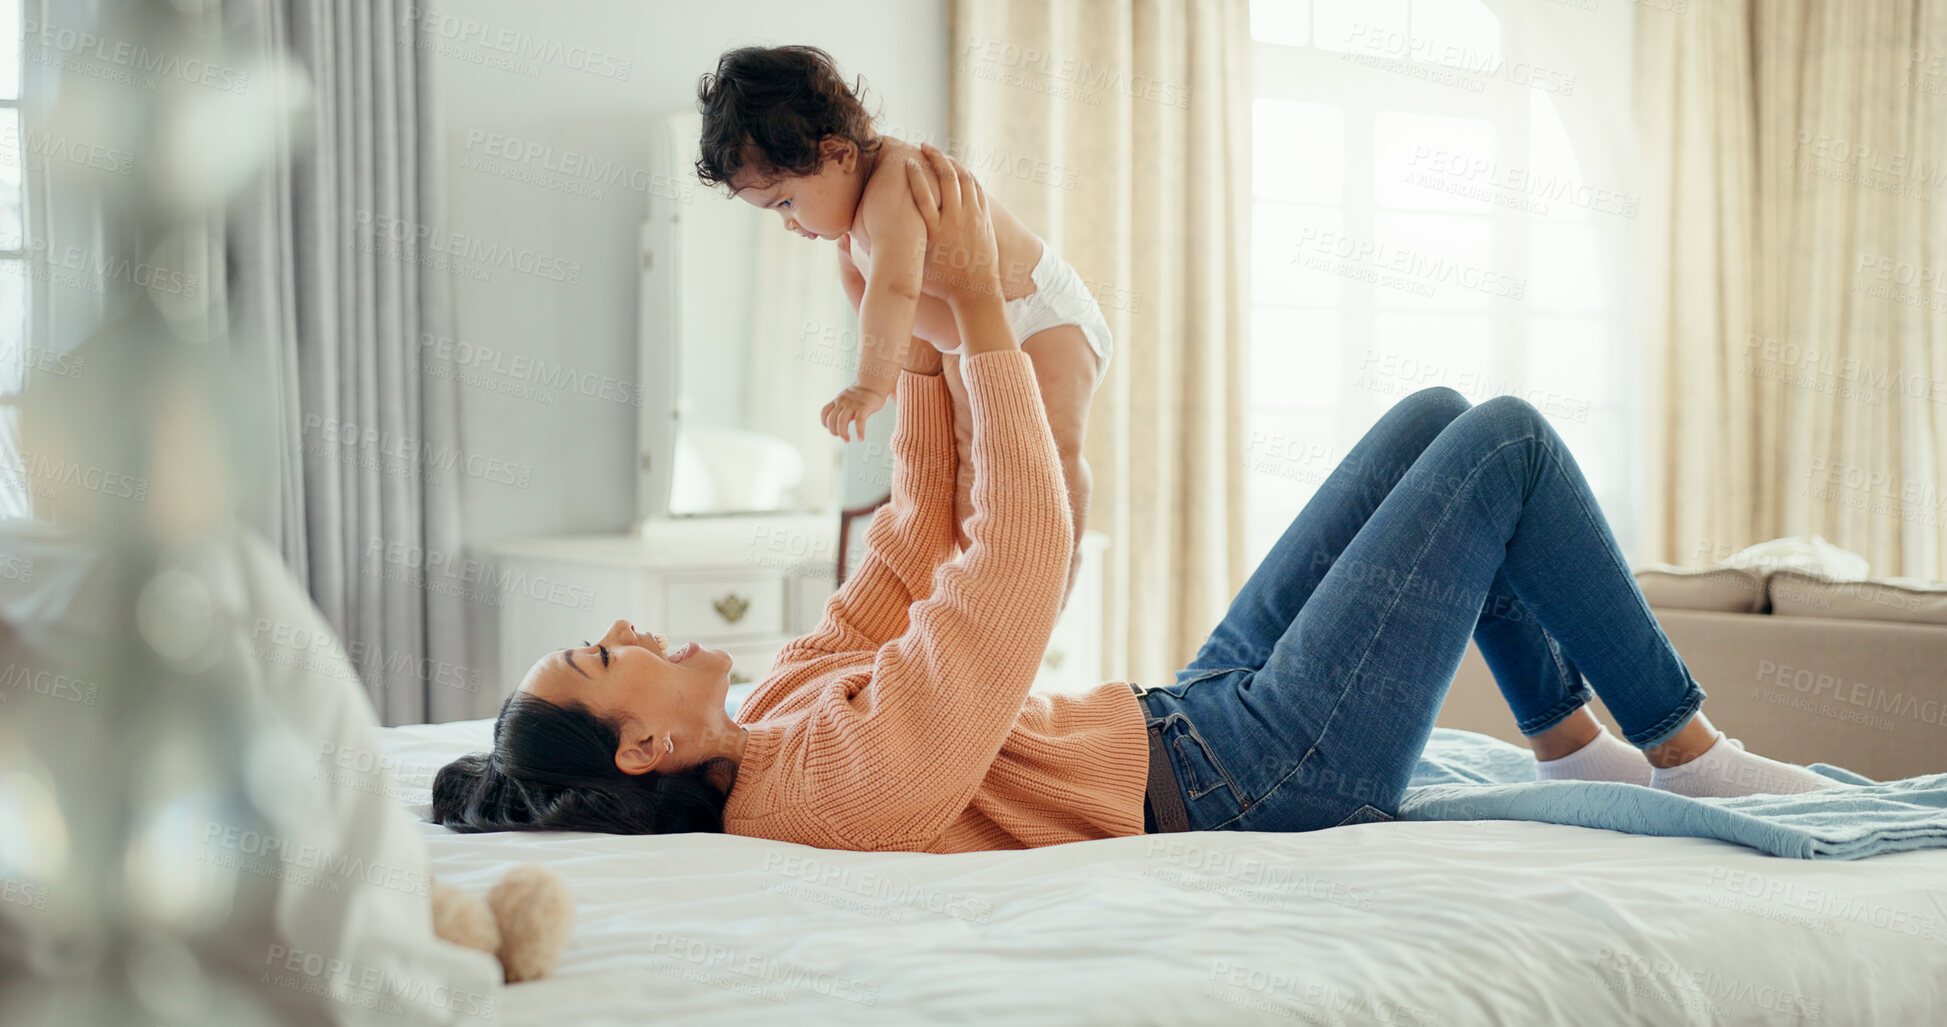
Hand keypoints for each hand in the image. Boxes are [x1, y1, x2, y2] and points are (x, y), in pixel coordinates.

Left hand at [822, 385, 886, 441]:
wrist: (874, 383)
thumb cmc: (863, 394)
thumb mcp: (848, 398)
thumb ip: (843, 408)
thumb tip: (840, 423)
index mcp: (838, 400)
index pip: (824, 412)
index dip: (824, 422)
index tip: (829, 428)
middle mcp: (843, 402)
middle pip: (831, 419)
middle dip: (834, 431)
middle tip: (841, 437)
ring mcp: (853, 404)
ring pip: (841, 421)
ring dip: (843, 433)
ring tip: (847, 439)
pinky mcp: (864, 407)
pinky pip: (859, 422)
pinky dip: (860, 432)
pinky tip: (861, 438)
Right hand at [904, 143, 999, 302]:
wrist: (976, 293)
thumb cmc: (940, 283)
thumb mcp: (913, 266)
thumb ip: (892, 249)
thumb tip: (861, 239)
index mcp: (935, 231)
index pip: (922, 194)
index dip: (914, 174)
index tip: (906, 160)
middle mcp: (955, 221)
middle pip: (946, 179)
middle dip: (934, 158)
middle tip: (924, 147)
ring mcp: (972, 218)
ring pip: (964, 180)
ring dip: (951, 162)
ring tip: (940, 154)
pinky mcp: (984, 219)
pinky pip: (977, 189)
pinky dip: (967, 175)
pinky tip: (959, 170)